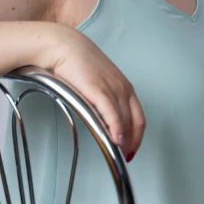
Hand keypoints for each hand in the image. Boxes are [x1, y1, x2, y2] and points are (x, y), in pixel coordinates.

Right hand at [40, 25, 145, 161]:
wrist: (64, 46)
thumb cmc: (78, 63)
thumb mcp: (98, 81)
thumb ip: (104, 99)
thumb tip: (104, 119)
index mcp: (125, 86)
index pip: (139, 117)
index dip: (138, 136)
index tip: (132, 149)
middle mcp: (123, 88)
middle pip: (134, 122)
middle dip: (132, 142)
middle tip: (124, 157)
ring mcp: (112, 89)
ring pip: (124, 120)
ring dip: (123, 140)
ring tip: (118, 154)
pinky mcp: (98, 90)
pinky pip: (112, 114)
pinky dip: (115, 129)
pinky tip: (115, 140)